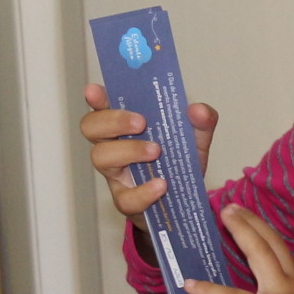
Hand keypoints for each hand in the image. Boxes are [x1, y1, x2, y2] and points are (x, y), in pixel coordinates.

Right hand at [81, 81, 216, 221]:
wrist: (186, 202)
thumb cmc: (179, 163)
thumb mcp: (196, 139)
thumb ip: (201, 122)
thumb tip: (197, 110)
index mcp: (125, 126)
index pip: (103, 106)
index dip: (96, 98)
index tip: (95, 90)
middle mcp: (113, 146)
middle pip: (91, 127)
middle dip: (113, 121)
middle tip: (141, 122)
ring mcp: (116, 174)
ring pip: (100, 158)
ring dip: (128, 151)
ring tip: (156, 151)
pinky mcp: (125, 201)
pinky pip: (125, 197)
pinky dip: (144, 190)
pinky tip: (161, 184)